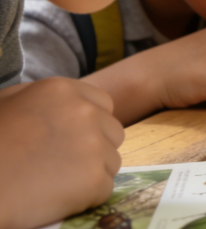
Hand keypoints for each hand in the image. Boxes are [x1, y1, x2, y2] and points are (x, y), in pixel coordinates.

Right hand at [0, 78, 123, 228]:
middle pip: (112, 132)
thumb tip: (66, 101)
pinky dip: (86, 196)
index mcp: (62, 90)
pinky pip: (104, 188)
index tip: (70, 139)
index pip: (103, 104)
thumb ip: (42, 97)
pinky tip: (56, 196)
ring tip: (55, 180)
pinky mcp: (94, 180)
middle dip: (95, 147)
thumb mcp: (7, 103)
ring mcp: (93, 146)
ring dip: (91, 171)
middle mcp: (84, 112)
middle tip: (62, 163)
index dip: (89, 123)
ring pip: (111, 161)